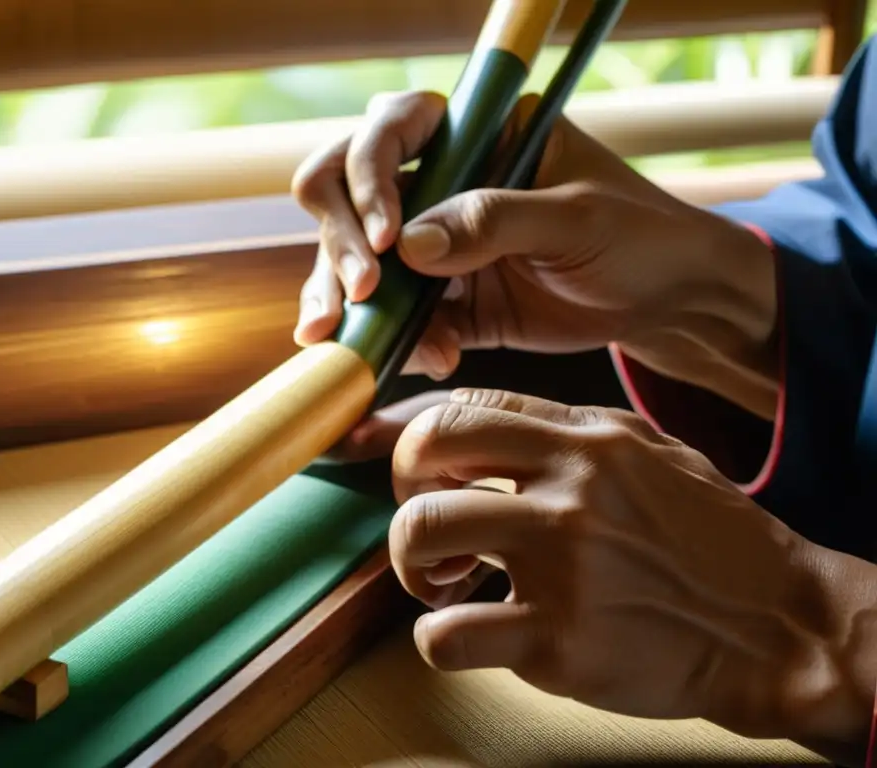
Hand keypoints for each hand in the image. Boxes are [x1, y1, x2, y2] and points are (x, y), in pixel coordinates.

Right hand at [291, 91, 778, 417]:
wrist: (671, 300)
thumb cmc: (641, 235)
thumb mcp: (575, 218)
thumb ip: (493, 222)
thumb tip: (408, 246)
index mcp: (477, 135)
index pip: (390, 131)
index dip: (371, 178)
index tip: (389, 237)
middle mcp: (448, 183)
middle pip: (351, 194)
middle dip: (342, 242)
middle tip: (363, 292)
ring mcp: (443, 245)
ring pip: (365, 263)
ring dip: (352, 301)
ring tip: (355, 340)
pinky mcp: (452, 301)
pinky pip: (405, 318)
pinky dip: (403, 339)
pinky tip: (434, 357)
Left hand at [385, 388, 876, 763]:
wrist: (776, 624)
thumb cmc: (705, 535)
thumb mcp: (645, 452)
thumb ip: (563, 431)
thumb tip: (479, 427)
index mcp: (584, 441)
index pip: (462, 407)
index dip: (417, 439)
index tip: (417, 473)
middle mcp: (567, 491)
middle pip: (423, 454)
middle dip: (401, 493)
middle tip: (428, 529)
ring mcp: (561, 564)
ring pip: (419, 534)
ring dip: (411, 566)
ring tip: (444, 585)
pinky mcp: (558, 642)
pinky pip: (445, 634)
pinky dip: (438, 638)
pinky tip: (468, 635)